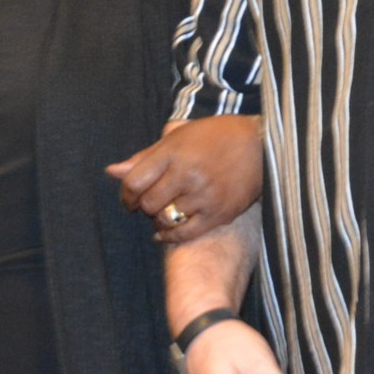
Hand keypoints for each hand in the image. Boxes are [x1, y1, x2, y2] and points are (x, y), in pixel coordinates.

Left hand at [108, 115, 263, 243]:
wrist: (261, 146)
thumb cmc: (215, 137)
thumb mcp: (179, 137)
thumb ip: (145, 156)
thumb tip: (112, 172)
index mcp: (174, 152)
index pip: (134, 182)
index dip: (126, 194)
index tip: (130, 197)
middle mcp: (187, 174)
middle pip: (148, 203)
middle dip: (143, 207)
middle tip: (149, 204)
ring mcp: (204, 195)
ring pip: (165, 219)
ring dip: (158, 219)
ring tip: (164, 211)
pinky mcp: (219, 213)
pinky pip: (185, 233)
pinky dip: (170, 236)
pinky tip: (165, 232)